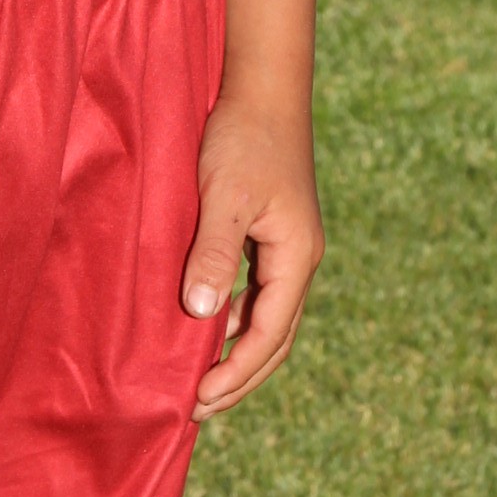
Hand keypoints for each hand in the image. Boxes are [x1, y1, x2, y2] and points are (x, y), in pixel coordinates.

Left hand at [182, 92, 324, 419]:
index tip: (198, 400)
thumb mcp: (223, 196)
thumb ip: (215, 254)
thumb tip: (204, 316)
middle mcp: (299, 258)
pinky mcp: (274, 232)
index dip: (236, 373)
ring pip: (269, 317)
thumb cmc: (242, 137)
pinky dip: (236, 317)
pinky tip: (208, 321)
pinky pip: (259, 291)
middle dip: (241, 376)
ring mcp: (289, 246)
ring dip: (238, 350)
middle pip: (276, 338)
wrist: (262, 87)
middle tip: (197, 409)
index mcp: (296, 256)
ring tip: (200, 377)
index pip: (269, 336)